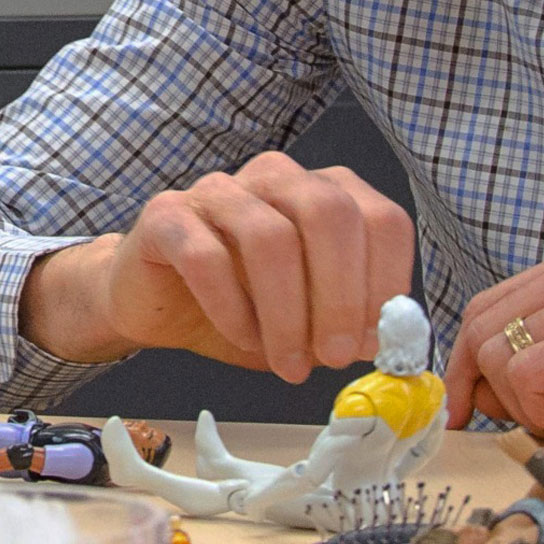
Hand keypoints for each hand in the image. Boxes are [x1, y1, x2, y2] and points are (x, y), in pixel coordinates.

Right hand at [24, 151, 412, 381]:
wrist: (157, 306)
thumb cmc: (243, 309)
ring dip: (287, 313)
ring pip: (270, 237)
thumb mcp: (309, 324)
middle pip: (328, 214)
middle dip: (340, 295)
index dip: (386, 283)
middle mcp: (276, 178)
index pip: (380, 220)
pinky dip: (231, 308)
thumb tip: (381, 343)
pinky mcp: (166, 216)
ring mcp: (219, 190)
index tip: (375, 343)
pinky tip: (242, 338)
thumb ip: (348, 326)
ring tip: (289, 364)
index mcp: (324, 193)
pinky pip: (205, 257)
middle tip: (335, 357)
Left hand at [445, 237, 543, 450]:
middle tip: (534, 423)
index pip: (489, 304)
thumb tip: (473, 390)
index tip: (474, 409)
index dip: (470, 363)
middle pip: (481, 323)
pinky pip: (528, 371)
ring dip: (525, 402)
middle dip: (486, 386)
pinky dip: (543, 410)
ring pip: (498, 349)